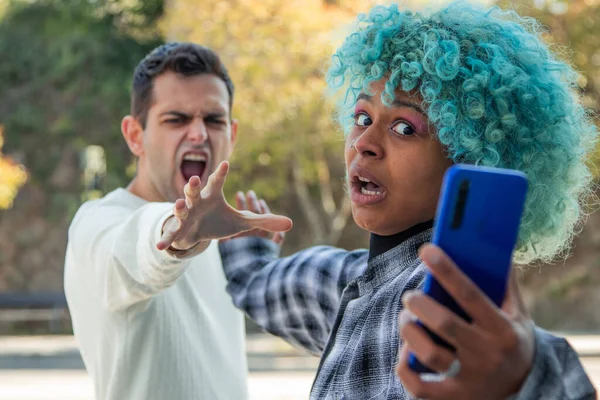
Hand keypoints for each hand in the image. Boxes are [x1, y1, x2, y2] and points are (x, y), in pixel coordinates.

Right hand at [156, 161, 292, 251]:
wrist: (197, 232)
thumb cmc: (219, 221)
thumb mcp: (242, 221)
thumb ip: (264, 220)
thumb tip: (291, 223)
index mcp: (212, 195)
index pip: (217, 182)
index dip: (221, 173)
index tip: (226, 163)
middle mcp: (197, 201)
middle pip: (195, 191)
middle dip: (194, 185)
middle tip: (195, 179)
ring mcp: (186, 214)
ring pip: (181, 208)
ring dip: (179, 206)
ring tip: (180, 204)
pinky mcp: (179, 229)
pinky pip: (171, 234)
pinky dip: (166, 240)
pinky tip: (160, 248)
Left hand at [395, 244, 534, 399]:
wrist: (524, 389)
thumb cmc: (512, 340)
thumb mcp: (517, 314)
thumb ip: (504, 284)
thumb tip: (492, 247)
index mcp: (503, 330)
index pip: (470, 294)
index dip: (447, 270)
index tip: (427, 250)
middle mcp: (487, 355)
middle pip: (444, 324)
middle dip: (420, 304)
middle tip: (410, 296)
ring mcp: (469, 379)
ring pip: (429, 354)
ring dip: (410, 331)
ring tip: (405, 319)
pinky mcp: (453, 398)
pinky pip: (420, 387)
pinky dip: (405, 367)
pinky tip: (405, 351)